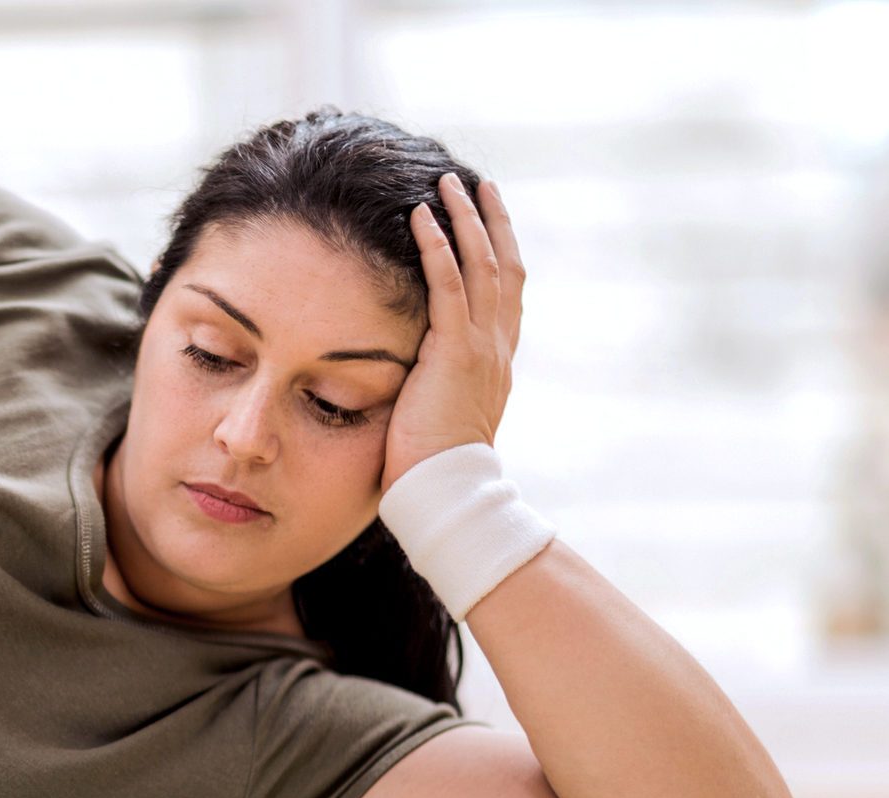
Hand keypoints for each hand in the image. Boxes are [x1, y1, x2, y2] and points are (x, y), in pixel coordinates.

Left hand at [382, 172, 525, 491]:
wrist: (447, 491)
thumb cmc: (433, 466)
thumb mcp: (442, 413)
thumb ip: (436, 383)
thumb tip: (412, 373)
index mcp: (496, 361)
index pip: (506, 293)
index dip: (500, 252)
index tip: (489, 219)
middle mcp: (497, 347)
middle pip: (503, 266)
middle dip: (490, 221)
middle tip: (476, 183)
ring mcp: (482, 347)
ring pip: (481, 266)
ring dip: (464, 219)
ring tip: (446, 183)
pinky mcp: (455, 353)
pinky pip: (448, 287)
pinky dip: (437, 248)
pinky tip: (423, 218)